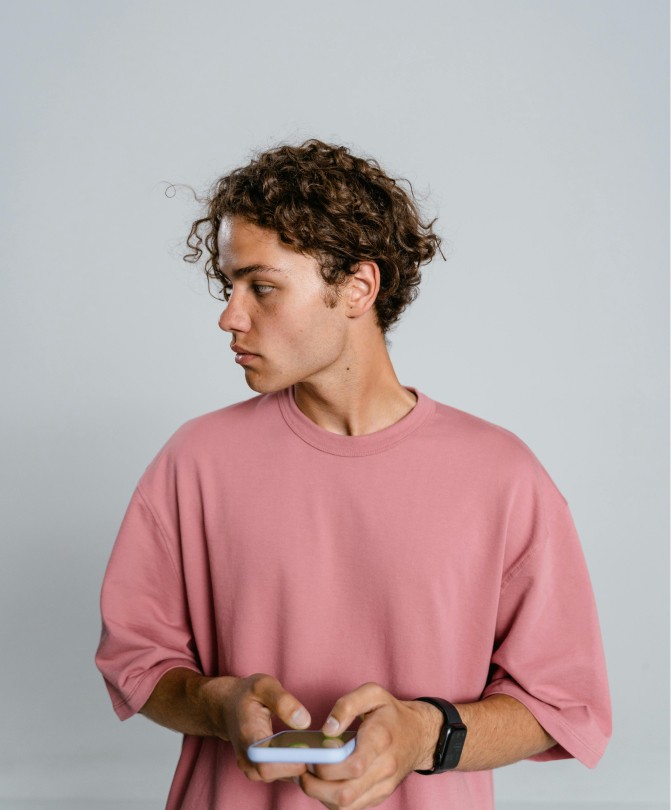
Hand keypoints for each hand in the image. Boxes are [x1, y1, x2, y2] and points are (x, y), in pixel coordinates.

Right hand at [214, 673, 312, 783]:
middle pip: (276, 774)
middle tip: (322, 748)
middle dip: (301, 763)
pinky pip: (282, 774)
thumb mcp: (264, 685)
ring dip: (302, 765)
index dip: (290, 763)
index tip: (310, 750)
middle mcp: (248, 758)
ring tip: (319, 747)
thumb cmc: (247, 694)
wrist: (228, 706)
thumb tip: (304, 722)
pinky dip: (297, 764)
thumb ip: (283, 701)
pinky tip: (311, 750)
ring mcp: (252, 767)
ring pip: (281, 777)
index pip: (266, 764)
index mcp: (248, 737)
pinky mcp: (260, 770)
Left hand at [298, 683, 441, 809]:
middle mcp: (385, 768)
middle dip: (315, 785)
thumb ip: (347, 705)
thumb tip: (328, 729)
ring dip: (320, 796)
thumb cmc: (391, 713)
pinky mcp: (379, 796)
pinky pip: (352, 808)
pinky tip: (323, 783)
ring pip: (346, 806)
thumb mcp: (372, 694)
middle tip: (303, 768)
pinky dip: (332, 800)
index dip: (326, 765)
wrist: (419, 734)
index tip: (312, 754)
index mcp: (381, 739)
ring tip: (309, 777)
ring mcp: (383, 786)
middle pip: (345, 793)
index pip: (353, 765)